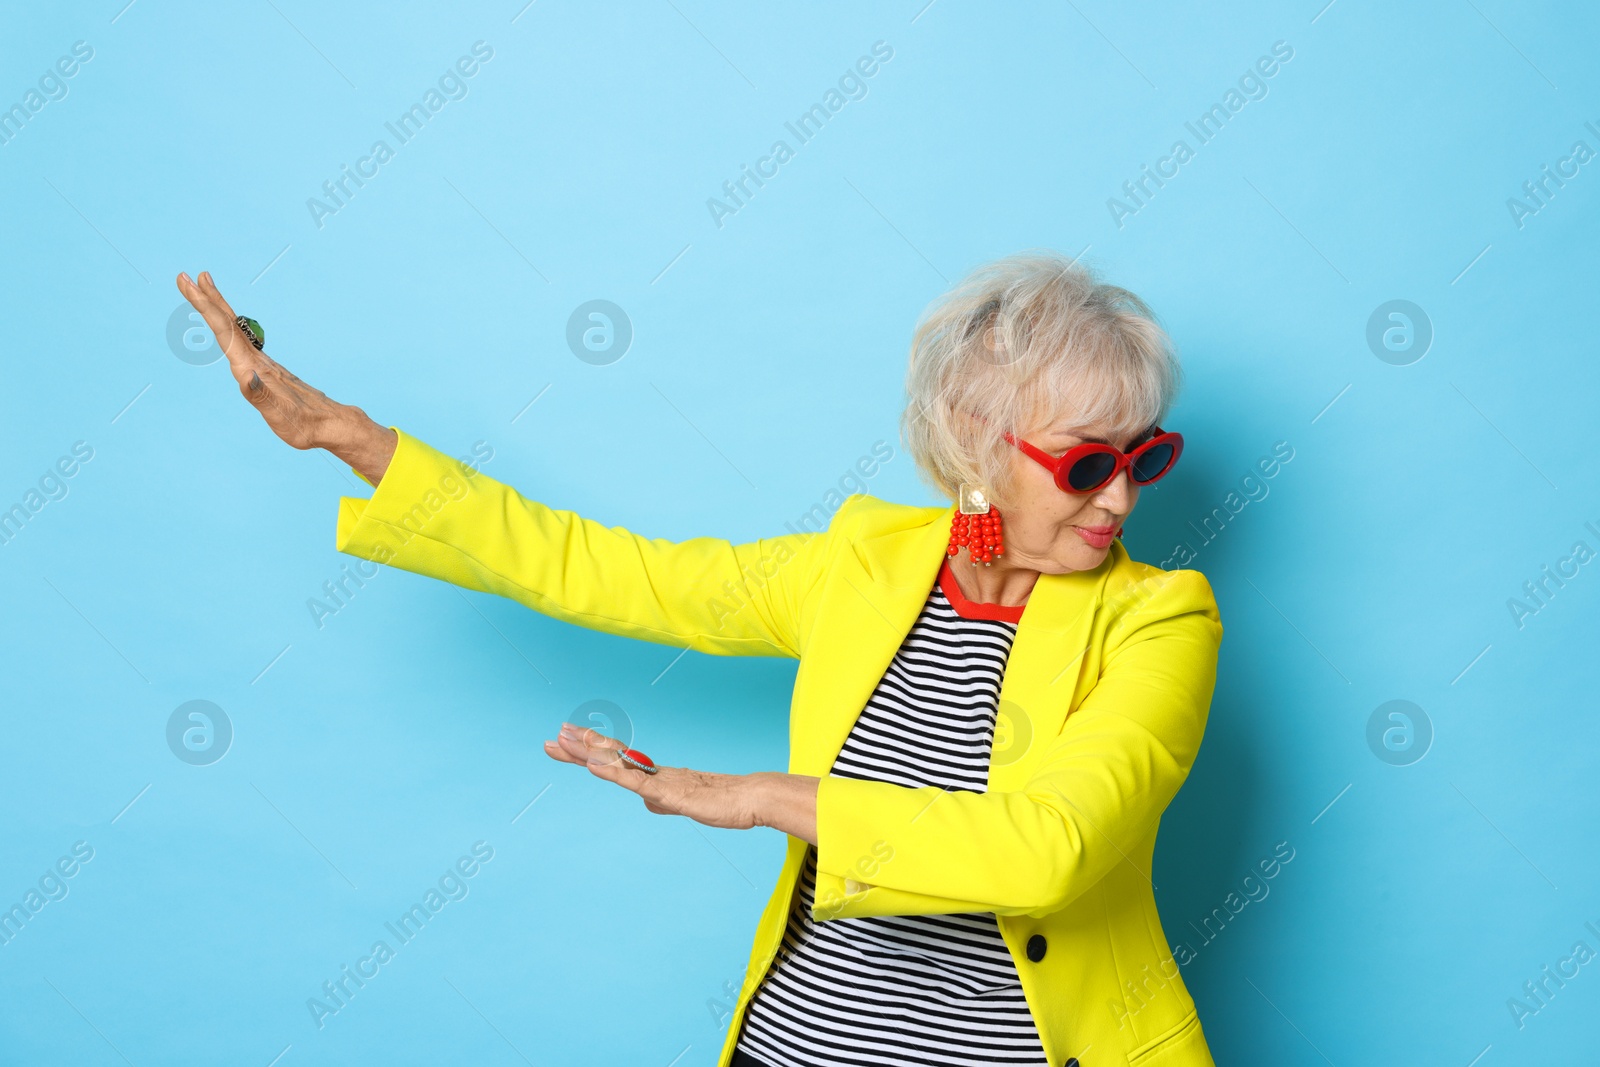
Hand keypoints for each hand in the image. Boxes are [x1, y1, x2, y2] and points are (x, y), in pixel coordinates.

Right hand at [174, 270, 351, 450]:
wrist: (329, 424)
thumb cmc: (303, 425)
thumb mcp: (280, 415)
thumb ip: (261, 397)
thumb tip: (245, 377)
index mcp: (255, 368)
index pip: (225, 332)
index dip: (206, 308)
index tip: (191, 284)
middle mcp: (257, 360)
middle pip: (229, 324)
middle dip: (207, 300)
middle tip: (186, 276)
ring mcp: (262, 363)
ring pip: (235, 330)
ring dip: (217, 308)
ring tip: (205, 287)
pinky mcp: (266, 370)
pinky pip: (241, 341)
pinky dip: (228, 327)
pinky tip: (226, 325)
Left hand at [543, 722, 759, 831]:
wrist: (750, 798)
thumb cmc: (723, 801)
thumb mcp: (685, 806)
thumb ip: (664, 803)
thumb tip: (648, 803)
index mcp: (655, 775)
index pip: (617, 759)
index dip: (591, 749)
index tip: (568, 738)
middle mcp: (653, 771)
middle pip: (611, 755)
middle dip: (580, 746)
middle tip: (554, 735)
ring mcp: (659, 780)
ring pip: (617, 763)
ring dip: (589, 751)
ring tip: (564, 739)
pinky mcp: (667, 793)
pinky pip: (634, 782)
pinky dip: (610, 772)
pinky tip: (592, 766)